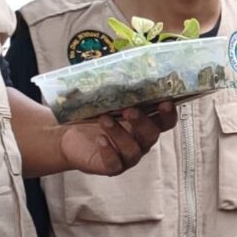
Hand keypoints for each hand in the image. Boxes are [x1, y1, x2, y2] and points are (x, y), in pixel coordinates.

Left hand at [58, 102, 178, 175]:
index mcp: (145, 125)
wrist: (68, 137)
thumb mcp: (106, 101)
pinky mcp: (110, 167)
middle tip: (129, 110)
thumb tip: (120, 68)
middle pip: (151, 135)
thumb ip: (118, 90)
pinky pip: (114, 164)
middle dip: (142, 122)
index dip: (168, 114)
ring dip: (120, 133)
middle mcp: (140, 142)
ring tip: (104, 119)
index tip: (165, 102)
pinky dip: (108, 152)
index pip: (165, 122)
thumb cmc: (93, 117)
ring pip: (132, 149)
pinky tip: (100, 140)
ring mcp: (126, 157)